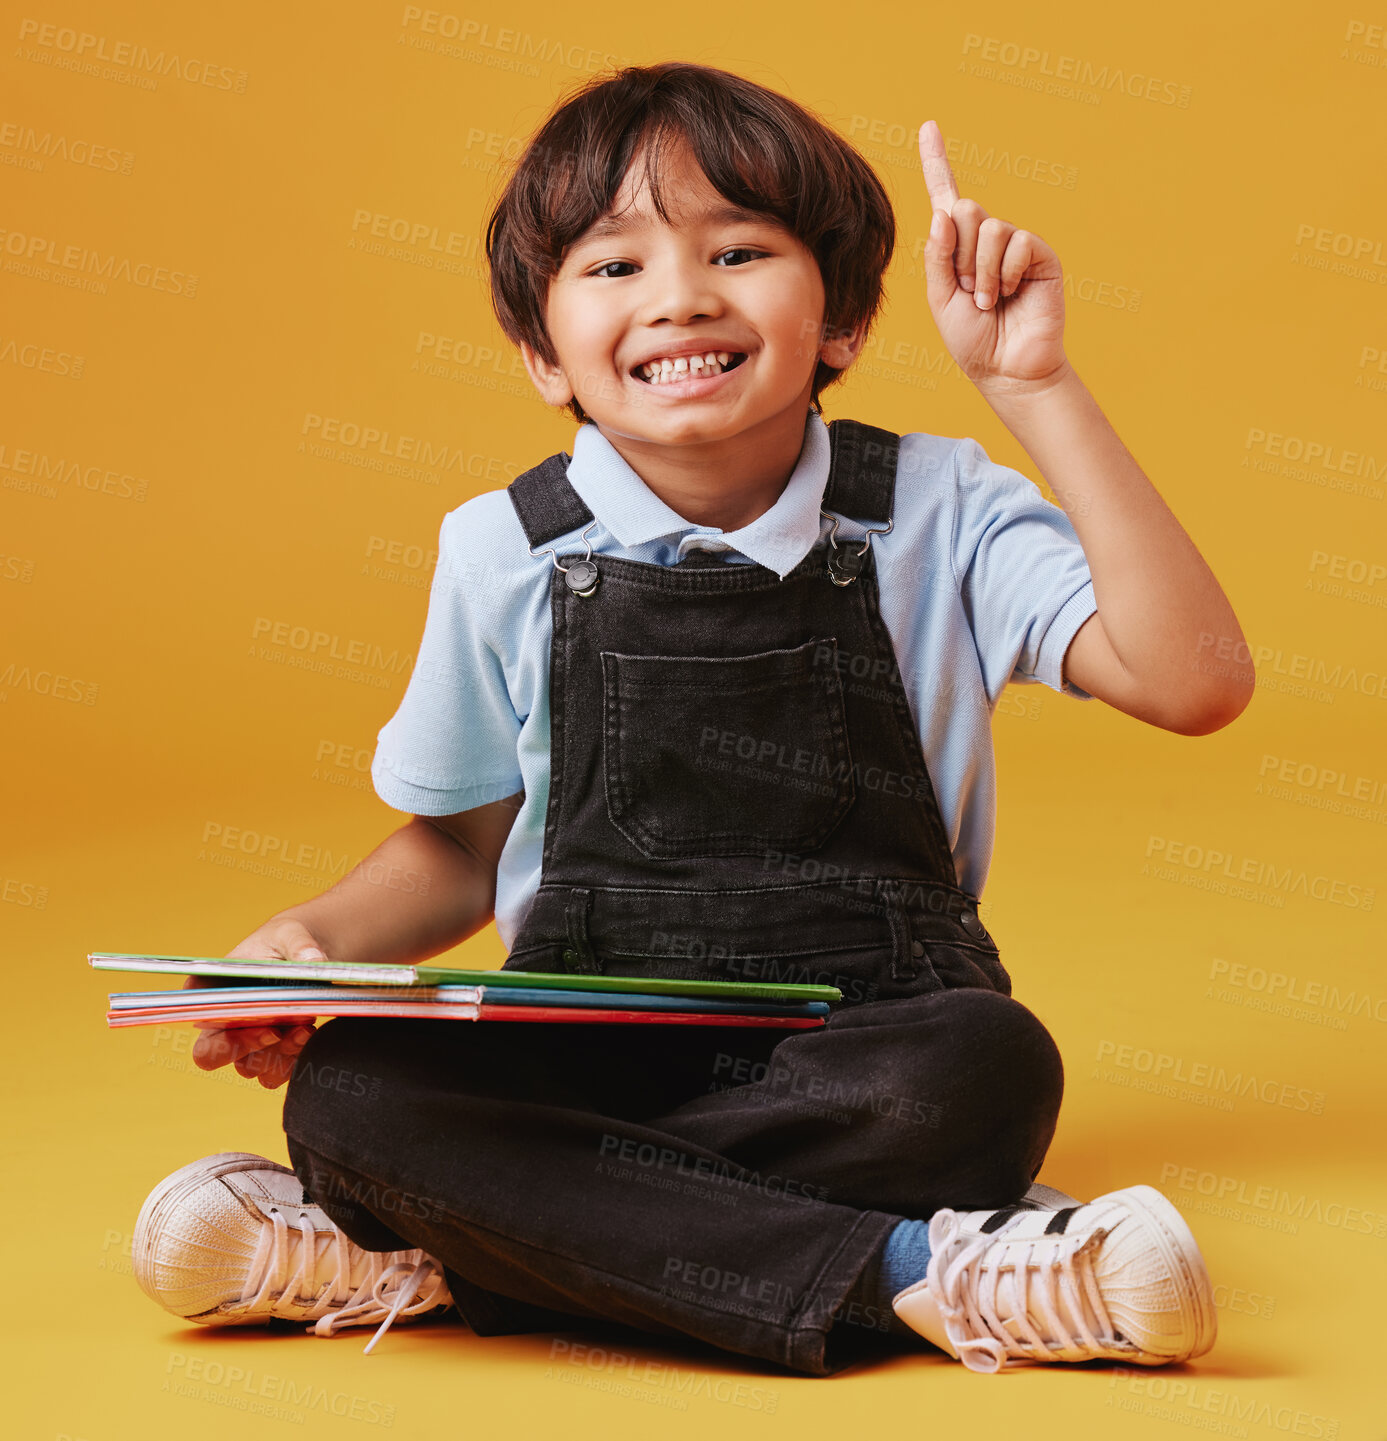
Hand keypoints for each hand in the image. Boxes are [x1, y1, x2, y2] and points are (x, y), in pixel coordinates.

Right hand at [186, 918, 323, 1089]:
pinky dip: (292, 1060)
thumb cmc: (285, 940)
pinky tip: (309, 1035)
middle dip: (251, 1047)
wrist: (306, 954)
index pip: (198, 1024)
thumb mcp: (290, 934)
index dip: (224, 1037)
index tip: (266, 1026)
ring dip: (278, 1054)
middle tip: (283, 1030)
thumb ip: (300, 947)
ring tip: (305, 1028)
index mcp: (208, 992)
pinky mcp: (270, 1053)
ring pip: (249, 1068)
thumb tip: (317, 964)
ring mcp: (244, 1042)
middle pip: (214, 1055)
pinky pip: (274, 1073)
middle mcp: (219, 1021)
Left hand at [918, 120, 1067, 392]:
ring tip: (987, 301)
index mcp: (957, 249)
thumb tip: (944, 212)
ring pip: (988, 227)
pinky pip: (1015, 241)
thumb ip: (937, 257)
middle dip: (959, 255)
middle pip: (964, 209)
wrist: (1006, 369)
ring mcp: (1014, 244)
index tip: (928, 126)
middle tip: (970, 291)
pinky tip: (1009, 295)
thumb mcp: (940, 299)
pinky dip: (1004, 273)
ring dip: (981, 271)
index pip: (946, 198)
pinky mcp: (1038, 254)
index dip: (937, 162)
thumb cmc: (972, 341)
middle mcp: (985, 239)